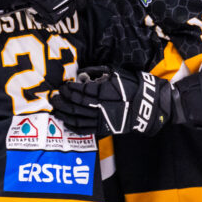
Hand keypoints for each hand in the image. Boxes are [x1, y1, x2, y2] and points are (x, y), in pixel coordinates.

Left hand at [50, 67, 172, 135]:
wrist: (147, 106)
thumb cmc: (132, 86)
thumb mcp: (116, 72)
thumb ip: (98, 72)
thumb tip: (81, 73)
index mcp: (104, 91)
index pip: (81, 90)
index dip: (69, 89)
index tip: (63, 86)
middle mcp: (101, 106)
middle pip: (76, 104)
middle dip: (63, 100)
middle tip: (54, 97)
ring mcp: (103, 119)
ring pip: (78, 118)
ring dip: (64, 113)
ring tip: (56, 109)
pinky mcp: (105, 128)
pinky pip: (85, 129)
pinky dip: (73, 127)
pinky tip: (66, 122)